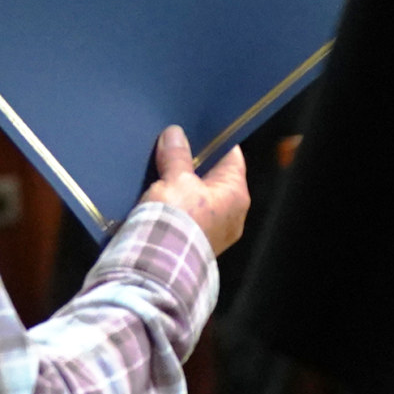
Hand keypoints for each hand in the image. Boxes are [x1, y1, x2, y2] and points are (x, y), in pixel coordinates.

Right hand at [138, 125, 250, 255]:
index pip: (232, 157)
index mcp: (236, 194)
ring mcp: (214, 232)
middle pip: (214, 178)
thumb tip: (175, 133)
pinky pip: (188, 216)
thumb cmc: (178, 217)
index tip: (197, 128)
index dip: (215, 141)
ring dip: (183, 186)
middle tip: (174, 145)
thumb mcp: (176, 179)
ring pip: (199, 198)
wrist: (160, 264)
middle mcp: (232, 214)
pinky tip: (157, 195)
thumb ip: (177, 155)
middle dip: (194, 163)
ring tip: (161, 168)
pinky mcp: (194, 243)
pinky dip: (176, 205)